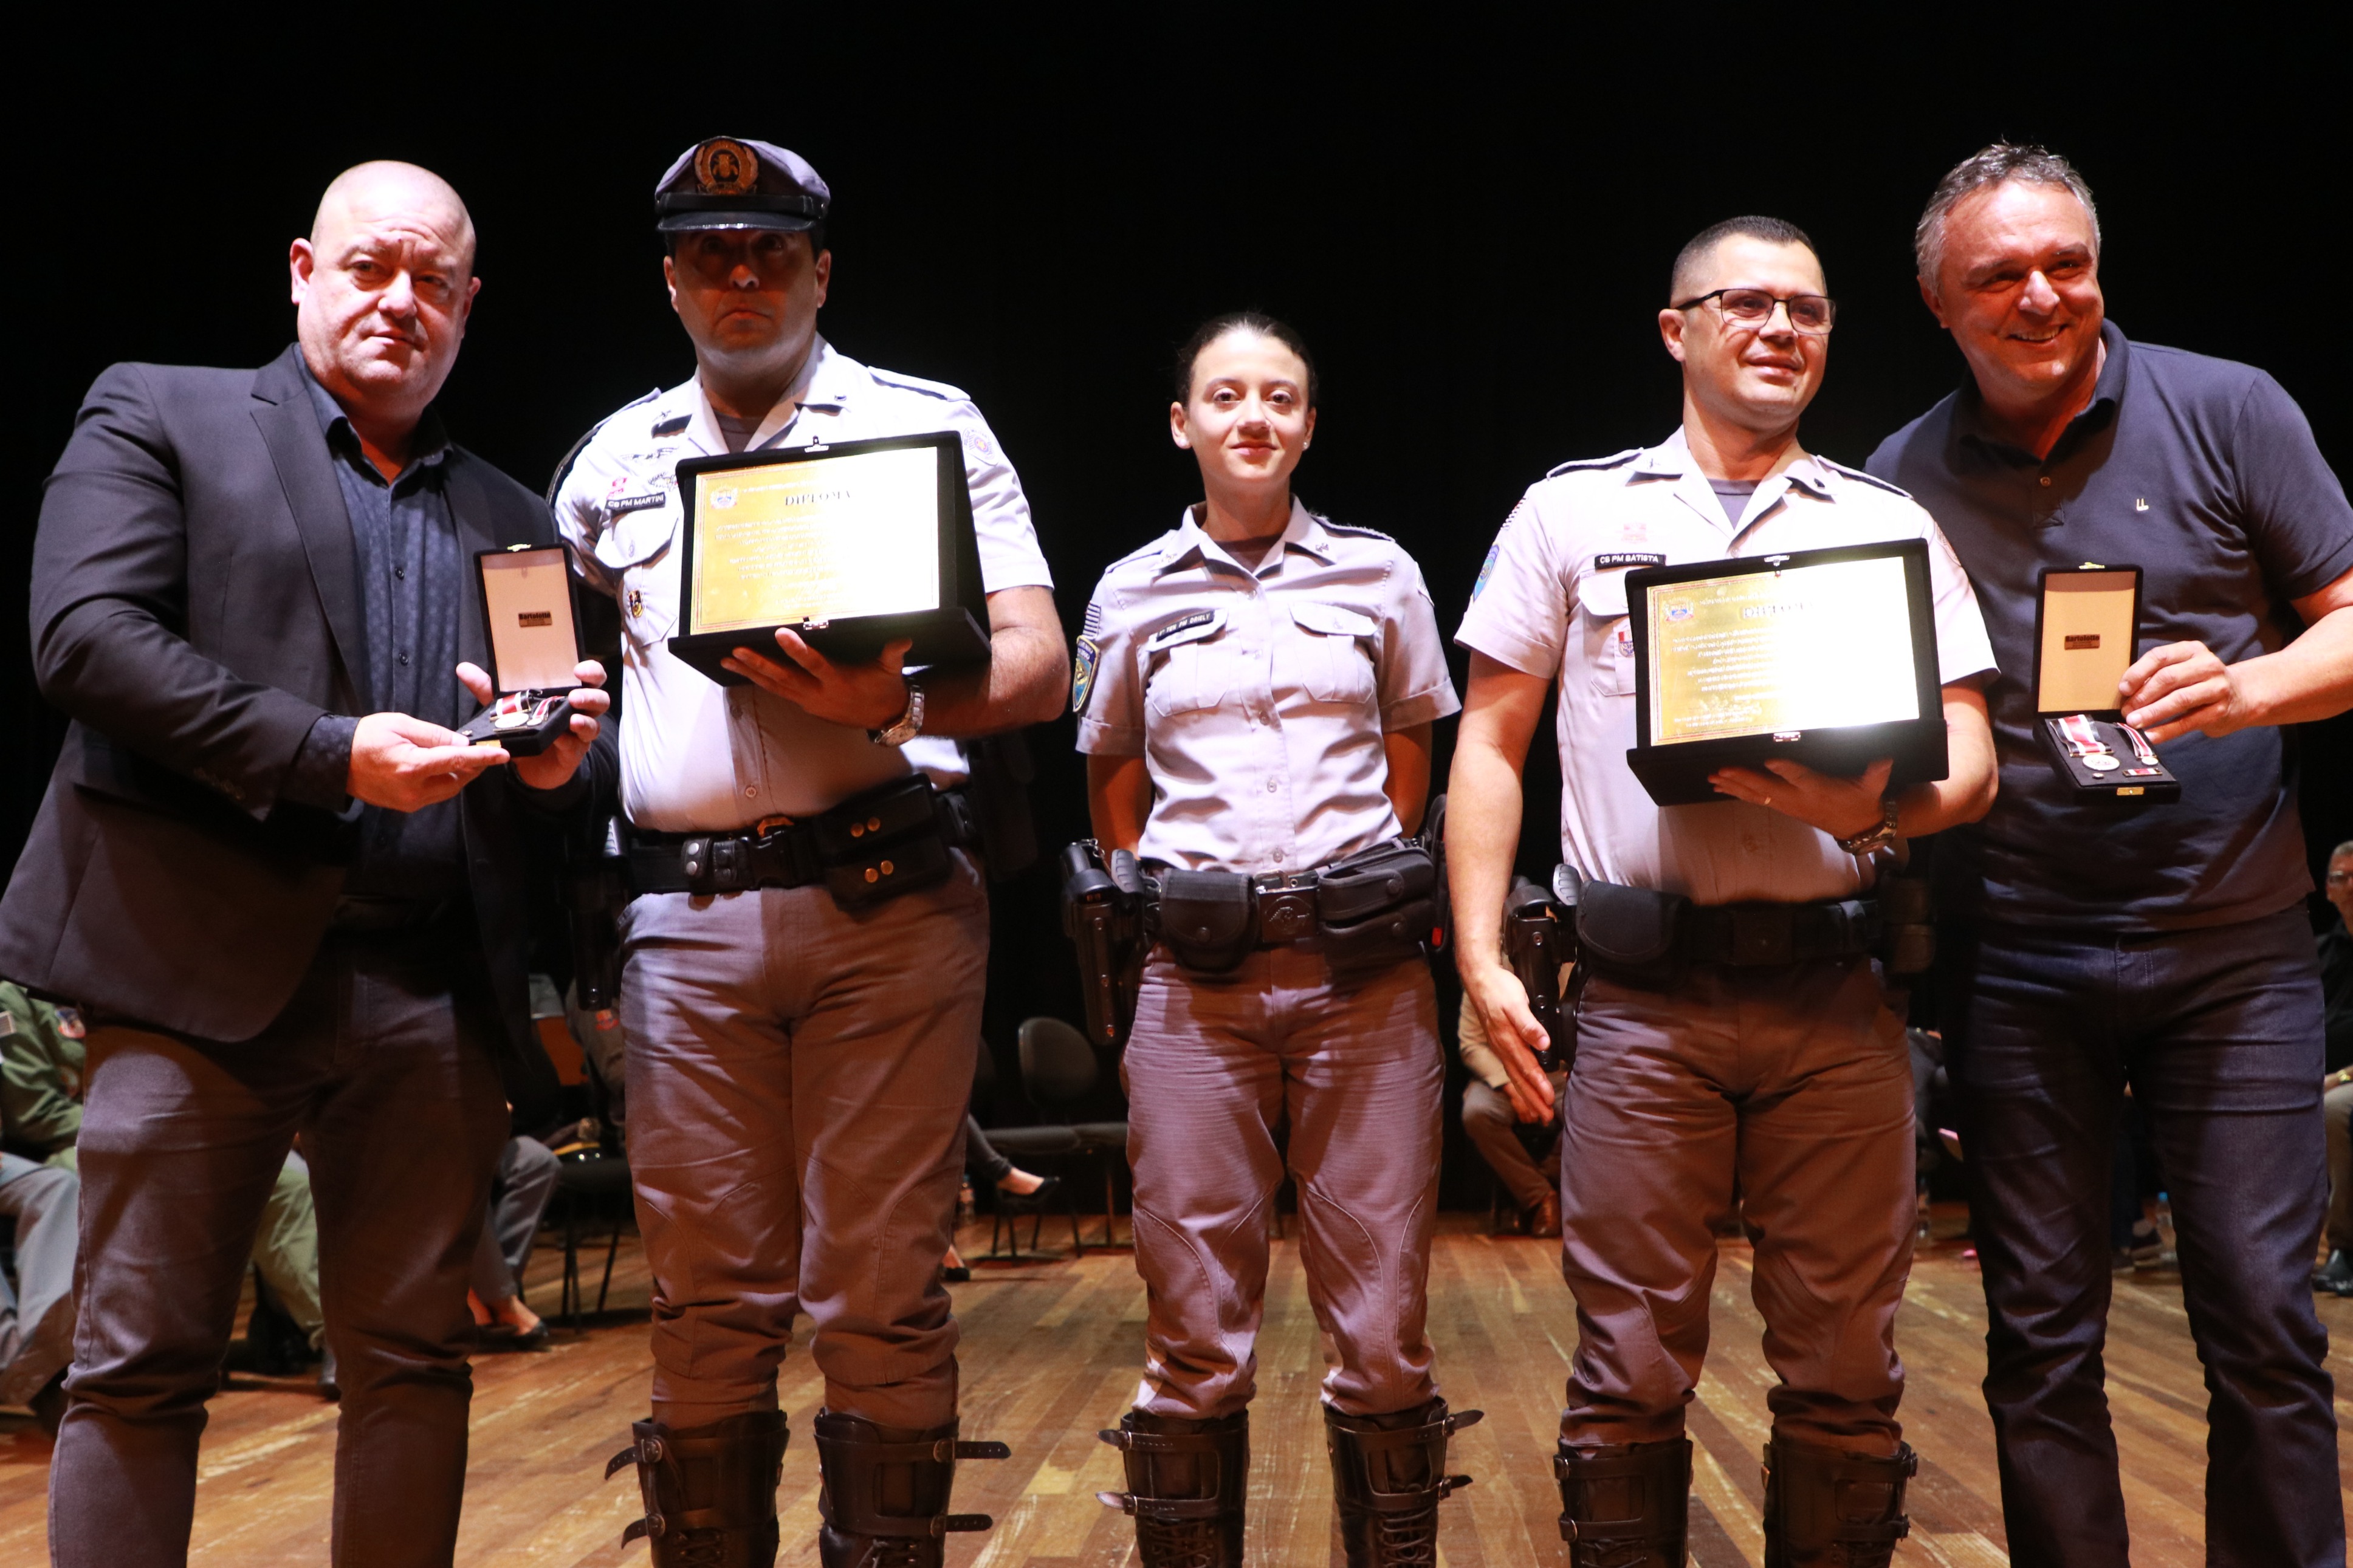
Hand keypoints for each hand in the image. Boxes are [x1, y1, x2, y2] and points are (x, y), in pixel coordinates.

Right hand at [347, 711, 505, 811]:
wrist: (334, 760)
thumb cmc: (365, 737)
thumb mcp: (401, 724)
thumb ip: (435, 735)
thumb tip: (463, 743)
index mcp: (412, 767)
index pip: (457, 761)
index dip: (483, 758)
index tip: (502, 755)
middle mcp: (412, 790)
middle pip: (457, 780)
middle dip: (471, 767)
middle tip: (478, 751)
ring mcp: (408, 802)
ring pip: (448, 790)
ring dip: (457, 775)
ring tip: (457, 757)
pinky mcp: (404, 806)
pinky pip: (434, 795)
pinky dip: (442, 782)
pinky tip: (439, 768)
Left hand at [456, 660, 609, 791]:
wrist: (529, 765)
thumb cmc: (525, 728)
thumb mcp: (505, 706)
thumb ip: (487, 689)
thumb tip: (464, 668)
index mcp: (566, 694)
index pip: (590, 678)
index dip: (591, 671)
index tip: (579, 669)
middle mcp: (579, 711)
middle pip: (600, 699)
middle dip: (591, 695)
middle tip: (575, 695)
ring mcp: (579, 733)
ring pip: (595, 723)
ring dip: (585, 719)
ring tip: (572, 716)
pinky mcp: (574, 753)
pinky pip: (579, 745)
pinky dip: (571, 740)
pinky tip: (562, 736)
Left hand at [721, 630, 914, 729]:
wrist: (884, 718)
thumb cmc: (886, 689)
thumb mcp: (892, 671)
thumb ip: (894, 653)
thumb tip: (903, 638)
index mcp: (838, 681)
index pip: (815, 664)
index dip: (798, 651)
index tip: (781, 634)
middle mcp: (819, 694)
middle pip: (784, 678)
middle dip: (759, 664)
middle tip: (736, 652)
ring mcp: (810, 701)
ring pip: (775, 687)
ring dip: (751, 674)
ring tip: (728, 661)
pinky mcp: (806, 704)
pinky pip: (779, 692)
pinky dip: (761, 682)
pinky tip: (744, 672)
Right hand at [1459, 958, 1557, 1121]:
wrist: (1479, 977)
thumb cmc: (1498, 989)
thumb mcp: (1515, 1002)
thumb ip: (1528, 1024)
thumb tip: (1543, 1043)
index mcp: (1507, 1040)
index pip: (1527, 1068)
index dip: (1539, 1085)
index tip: (1549, 1100)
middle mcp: (1503, 1047)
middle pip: (1519, 1079)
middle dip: (1532, 1099)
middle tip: (1545, 1117)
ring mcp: (1500, 1046)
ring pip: (1515, 1075)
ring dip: (1527, 1094)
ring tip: (1538, 1109)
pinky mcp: (1500, 1042)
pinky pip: (1511, 1068)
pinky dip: (1520, 1081)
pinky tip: (1525, 1086)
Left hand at [1707, 756, 1892, 840]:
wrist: (1856, 826)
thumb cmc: (1862, 800)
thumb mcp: (1873, 787)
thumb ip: (1877, 773)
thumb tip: (1885, 760)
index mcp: (1819, 790)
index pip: (1801, 778)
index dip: (1786, 771)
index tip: (1770, 761)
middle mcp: (1799, 799)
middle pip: (1768, 789)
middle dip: (1744, 779)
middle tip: (1722, 770)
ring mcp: (1788, 805)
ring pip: (1756, 795)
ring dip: (1733, 786)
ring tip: (1712, 778)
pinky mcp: (1782, 807)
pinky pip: (1756, 799)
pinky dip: (1737, 792)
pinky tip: (1720, 785)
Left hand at [2120, 640, 2257, 741]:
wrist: (2240, 696)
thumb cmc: (2198, 683)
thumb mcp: (2181, 670)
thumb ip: (2158, 675)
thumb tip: (2126, 693)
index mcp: (2191, 650)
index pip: (2160, 656)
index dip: (2138, 673)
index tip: (2123, 689)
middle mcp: (2207, 665)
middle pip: (2168, 678)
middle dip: (2143, 696)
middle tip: (2126, 711)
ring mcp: (2217, 687)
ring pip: (2179, 699)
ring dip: (2152, 713)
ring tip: (2134, 723)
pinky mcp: (2220, 710)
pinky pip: (2188, 722)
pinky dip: (2167, 730)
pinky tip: (2151, 736)